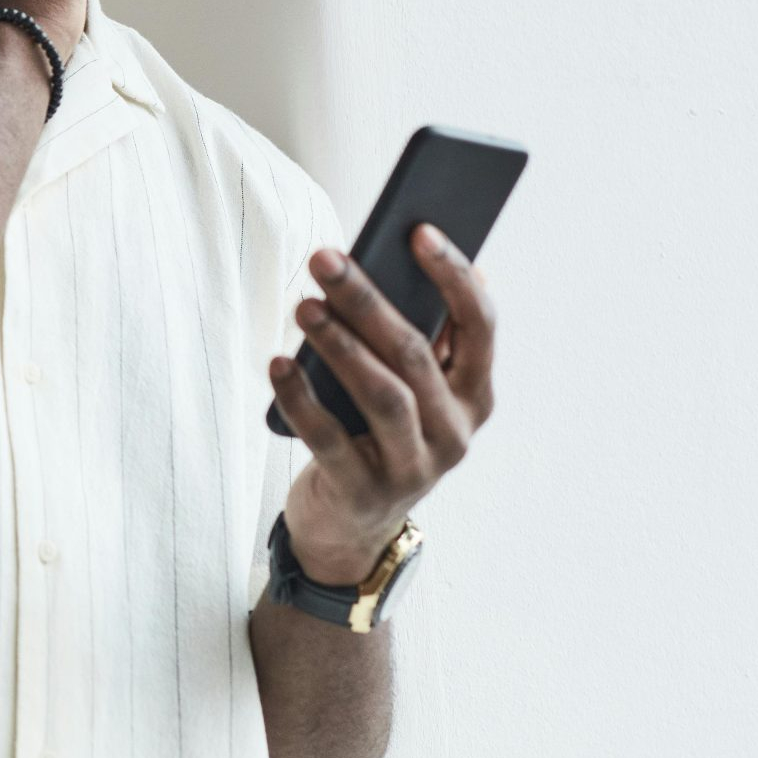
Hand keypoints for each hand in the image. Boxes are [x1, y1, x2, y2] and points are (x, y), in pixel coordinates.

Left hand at [267, 224, 497, 583]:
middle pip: (416, 355)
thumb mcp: (410, 387)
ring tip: (303, 305)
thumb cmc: (376, 431)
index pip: (480, 327)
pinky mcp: (364, 491)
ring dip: (339, 345)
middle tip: (323, 257)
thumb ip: (419, 331)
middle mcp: (455, 432)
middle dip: (368, 300)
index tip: (419, 230)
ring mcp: (413, 467)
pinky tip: (277, 363)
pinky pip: (331, 439)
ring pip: (383, 395)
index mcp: (474, 395)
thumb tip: (420, 249)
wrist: (351, 527)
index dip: (453, 277)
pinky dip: (301, 398)